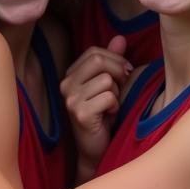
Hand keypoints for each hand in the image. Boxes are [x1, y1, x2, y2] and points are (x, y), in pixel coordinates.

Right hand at [60, 36, 130, 181]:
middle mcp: (65, 84)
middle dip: (118, 73)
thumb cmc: (104, 116)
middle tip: (121, 89)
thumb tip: (120, 38)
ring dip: (116, 93)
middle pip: (99, 60)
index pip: (95, 52)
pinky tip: (108, 116)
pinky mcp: (79, 113)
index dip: (115, 60)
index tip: (124, 75)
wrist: (95, 150)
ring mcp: (70, 99)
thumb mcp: (109, 85)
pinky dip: (115, 106)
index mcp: (71, 75)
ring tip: (110, 106)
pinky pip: (108, 97)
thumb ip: (112, 61)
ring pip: (106, 80)